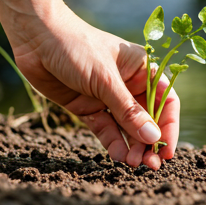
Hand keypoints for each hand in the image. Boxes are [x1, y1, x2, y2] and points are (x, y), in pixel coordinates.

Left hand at [9, 4, 178, 169]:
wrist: (36, 39)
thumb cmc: (77, 47)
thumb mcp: (105, 80)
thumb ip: (128, 111)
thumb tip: (153, 138)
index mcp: (142, 69)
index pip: (166, 100)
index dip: (169, 125)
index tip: (167, 149)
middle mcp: (129, 84)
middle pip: (147, 118)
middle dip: (150, 141)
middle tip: (150, 164)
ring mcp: (108, 97)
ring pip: (127, 127)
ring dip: (133, 146)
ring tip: (134, 165)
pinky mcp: (88, 107)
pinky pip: (105, 128)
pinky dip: (112, 143)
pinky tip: (118, 156)